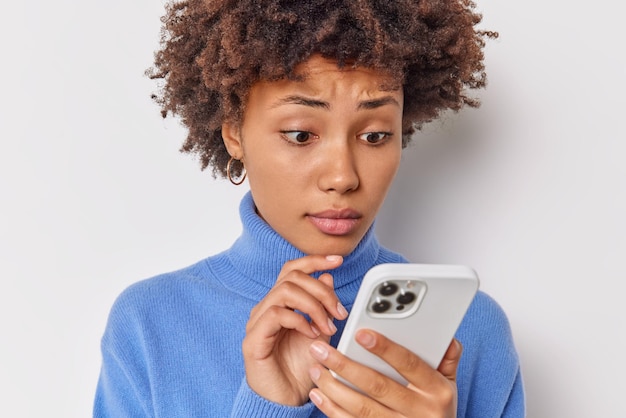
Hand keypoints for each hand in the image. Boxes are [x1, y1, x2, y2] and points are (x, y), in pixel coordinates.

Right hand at [242, 255, 348, 405]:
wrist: (287, 401)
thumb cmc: (300, 369)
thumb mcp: (320, 332)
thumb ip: (322, 306)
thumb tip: (327, 276)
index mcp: (281, 304)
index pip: (293, 270)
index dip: (314, 261)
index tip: (337, 261)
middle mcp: (267, 308)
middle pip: (292, 277)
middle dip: (321, 290)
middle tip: (339, 312)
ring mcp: (258, 322)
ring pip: (285, 291)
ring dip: (313, 305)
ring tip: (327, 326)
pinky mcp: (254, 339)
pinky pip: (276, 314)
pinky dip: (299, 320)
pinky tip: (312, 335)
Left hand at [307, 331, 461, 416]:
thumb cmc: (437, 410)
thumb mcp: (448, 386)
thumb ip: (446, 360)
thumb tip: (447, 336)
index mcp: (436, 392)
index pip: (409, 364)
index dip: (385, 348)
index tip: (360, 333)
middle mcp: (419, 412)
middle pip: (378, 386)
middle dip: (345, 365)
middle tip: (321, 349)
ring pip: (361, 408)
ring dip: (334, 387)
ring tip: (315, 369)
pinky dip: (333, 410)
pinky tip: (318, 394)